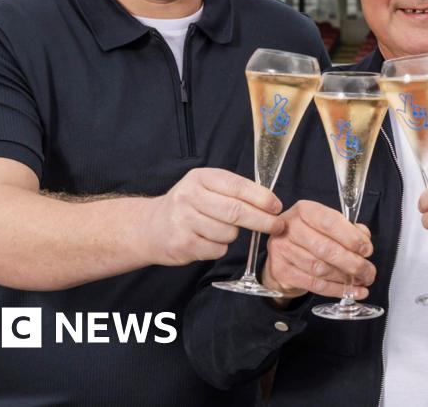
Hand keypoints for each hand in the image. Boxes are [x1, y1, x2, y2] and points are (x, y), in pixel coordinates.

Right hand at [143, 168, 283, 265]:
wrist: (150, 226)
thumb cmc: (188, 205)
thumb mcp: (206, 187)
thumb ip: (234, 191)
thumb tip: (270, 203)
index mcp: (201, 178)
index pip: (238, 187)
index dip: (262, 198)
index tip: (277, 208)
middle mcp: (190, 196)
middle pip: (236, 212)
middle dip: (263, 221)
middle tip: (277, 226)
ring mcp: (184, 221)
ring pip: (228, 233)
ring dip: (233, 235)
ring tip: (219, 230)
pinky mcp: (182, 243)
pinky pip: (217, 250)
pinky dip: (219, 248)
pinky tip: (206, 240)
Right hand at [262, 200, 375, 300]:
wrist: (282, 253)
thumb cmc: (309, 235)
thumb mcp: (327, 225)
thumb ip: (348, 229)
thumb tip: (364, 240)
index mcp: (304, 210)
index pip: (330, 222)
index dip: (352, 238)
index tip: (367, 250)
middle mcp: (290, 228)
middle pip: (326, 249)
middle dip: (353, 263)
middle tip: (368, 271)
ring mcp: (283, 250)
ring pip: (321, 269)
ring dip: (346, 278)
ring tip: (362, 281)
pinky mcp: (282, 271)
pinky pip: (315, 284)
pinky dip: (337, 290)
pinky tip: (352, 291)